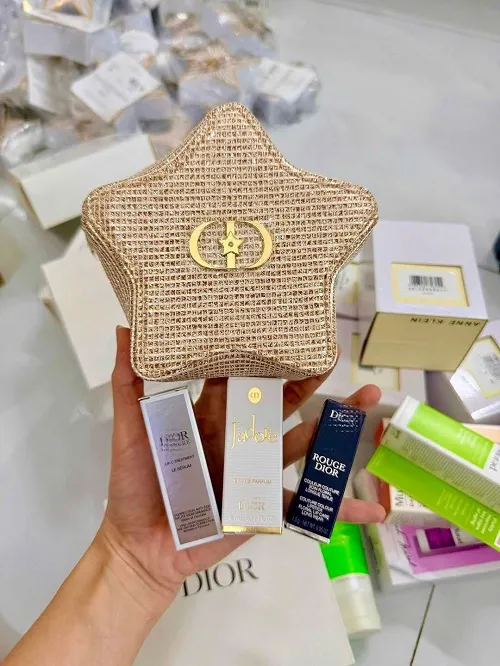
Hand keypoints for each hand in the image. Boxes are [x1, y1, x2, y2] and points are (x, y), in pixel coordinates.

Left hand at [97, 326, 384, 618]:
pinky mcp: (265, 506)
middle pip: (280, 404)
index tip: (283, 330)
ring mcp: (255, 471)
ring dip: (336, 427)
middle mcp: (238, 438)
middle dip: (310, 381)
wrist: (140, 547)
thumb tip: (126, 330)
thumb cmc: (135, 485)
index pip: (241, 377)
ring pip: (303, 444)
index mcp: (210, 415)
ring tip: (368, 402)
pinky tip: (372, 509)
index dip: (262, 354)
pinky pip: (305, 506)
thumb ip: (128, 384)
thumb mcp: (130, 430)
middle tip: (334, 356)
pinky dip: (338, 508)